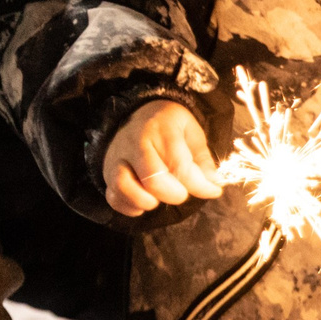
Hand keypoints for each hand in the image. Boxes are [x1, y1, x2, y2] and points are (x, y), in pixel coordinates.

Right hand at [103, 100, 220, 216]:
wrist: (136, 113)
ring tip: (158, 199)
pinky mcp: (107, 172)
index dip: (200, 185)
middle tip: (181, 193)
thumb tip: (212, 183)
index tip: (213, 190)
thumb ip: (202, 158)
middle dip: (173, 194)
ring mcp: (118, 158)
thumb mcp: (190, 131)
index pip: (180, 165)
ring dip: (146, 201)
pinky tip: (143, 202)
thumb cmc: (167, 125)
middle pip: (152, 179)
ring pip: (124, 187)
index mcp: (160, 129)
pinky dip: (129, 206)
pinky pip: (113, 196)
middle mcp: (136, 143)